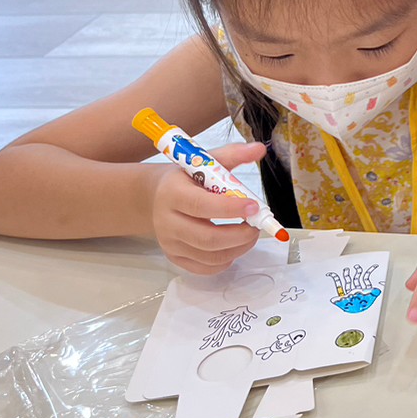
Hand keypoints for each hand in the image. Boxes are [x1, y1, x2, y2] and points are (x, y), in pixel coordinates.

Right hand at [149, 143, 265, 274]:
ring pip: (209, 256)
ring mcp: (169, 243)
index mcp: (173, 193)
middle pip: (206, 237)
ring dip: (238, 248)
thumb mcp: (204, 161)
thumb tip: (259, 149)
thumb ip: (232, 155)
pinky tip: (234, 247)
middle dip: (239, 235)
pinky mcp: (175, 257)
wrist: (157, 197)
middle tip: (257, 226)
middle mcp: (167, 221)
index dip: (230, 209)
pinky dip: (226, 261)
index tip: (254, 206)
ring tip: (251, 234)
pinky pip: (204, 268)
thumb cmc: (187, 178)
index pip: (202, 205)